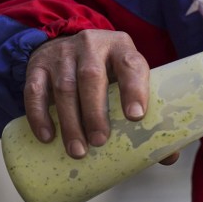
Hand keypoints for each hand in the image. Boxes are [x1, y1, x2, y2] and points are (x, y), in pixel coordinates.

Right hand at [23, 29, 179, 162]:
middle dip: (96, 112)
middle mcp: (92, 44)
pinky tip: (48, 136)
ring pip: (64, 87)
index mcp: (122, 47)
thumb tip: (168, 157)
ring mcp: (62, 53)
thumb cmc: (110, 73)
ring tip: (79, 150)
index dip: (134, 89)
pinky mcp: (37, 65)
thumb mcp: (129, 81)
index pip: (131, 64)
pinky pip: (34, 90)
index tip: (136, 117)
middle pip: (92, 77)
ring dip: (70, 121)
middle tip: (101, 142)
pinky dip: (39, 115)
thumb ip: (149, 114)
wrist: (70, 48)